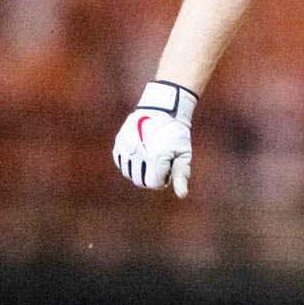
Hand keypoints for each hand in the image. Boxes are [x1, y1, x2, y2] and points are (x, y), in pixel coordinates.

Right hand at [113, 81, 196, 197]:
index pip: (154, 184)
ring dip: (139, 171)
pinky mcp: (119, 142)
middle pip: (139, 181)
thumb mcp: (183, 153)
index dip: (163, 180)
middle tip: (160, 165)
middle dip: (151, 178)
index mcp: (156, 157)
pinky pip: (121, 162)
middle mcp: (139, 153)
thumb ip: (181, 174)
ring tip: (151, 158)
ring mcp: (127, 147)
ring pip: (128, 173)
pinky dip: (129, 163)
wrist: (163, 109)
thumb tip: (182, 195)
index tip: (169, 170)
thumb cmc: (176, 133)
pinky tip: (140, 154)